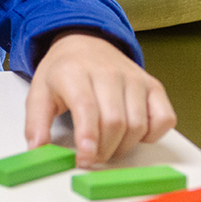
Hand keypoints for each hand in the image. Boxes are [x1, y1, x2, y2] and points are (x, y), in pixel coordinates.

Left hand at [25, 31, 175, 165]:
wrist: (85, 42)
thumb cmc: (63, 72)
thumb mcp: (39, 93)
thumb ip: (36, 123)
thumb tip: (37, 151)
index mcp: (74, 73)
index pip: (87, 108)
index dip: (88, 138)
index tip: (85, 159)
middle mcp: (108, 72)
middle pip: (115, 122)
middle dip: (104, 149)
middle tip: (92, 157)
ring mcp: (135, 78)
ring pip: (139, 125)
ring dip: (124, 146)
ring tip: (108, 147)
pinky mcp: (154, 85)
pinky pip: (164, 119)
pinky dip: (152, 135)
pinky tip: (134, 134)